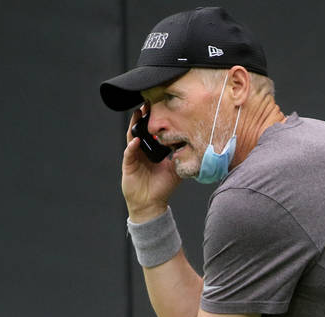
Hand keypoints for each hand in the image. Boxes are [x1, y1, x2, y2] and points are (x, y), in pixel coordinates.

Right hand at [122, 107, 180, 221]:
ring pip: (133, 136)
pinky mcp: (128, 164)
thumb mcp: (176, 170)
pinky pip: (129, 153)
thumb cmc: (162, 188)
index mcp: (153, 151)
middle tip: (148, 104)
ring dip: (135, 125)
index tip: (161, 108)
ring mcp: (134, 156)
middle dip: (144, 117)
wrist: (150, 204)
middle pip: (142, 129)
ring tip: (138, 113)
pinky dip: (132, 146)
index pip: (154, 132)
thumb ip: (182, 158)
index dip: (156, 120)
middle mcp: (143, 151)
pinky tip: (136, 140)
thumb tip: (196, 147)